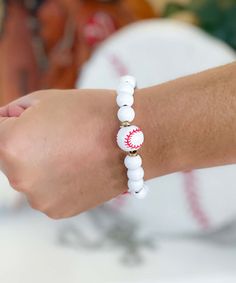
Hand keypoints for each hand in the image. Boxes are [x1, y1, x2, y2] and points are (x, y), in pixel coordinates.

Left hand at [0, 89, 126, 218]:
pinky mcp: (57, 211)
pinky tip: (78, 169)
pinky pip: (46, 192)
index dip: (12, 122)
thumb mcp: (43, 100)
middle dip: (23, 145)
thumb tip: (3, 123)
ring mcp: (38, 199)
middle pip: (8, 158)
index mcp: (9, 145)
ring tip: (71, 152)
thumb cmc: (90, 112)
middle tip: (57, 135)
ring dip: (40, 165)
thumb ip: (12, 113)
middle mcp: (18, 178)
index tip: (31, 120)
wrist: (133, 138)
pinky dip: (56, 182)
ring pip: (28, 177)